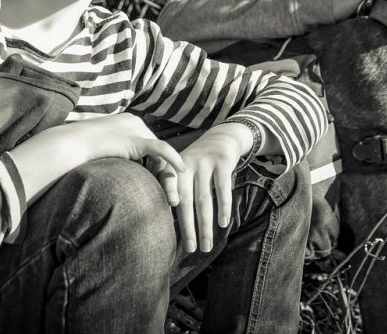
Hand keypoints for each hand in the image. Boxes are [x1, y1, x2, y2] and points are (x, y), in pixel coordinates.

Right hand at [9, 113, 185, 203]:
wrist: (68, 145)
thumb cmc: (78, 152)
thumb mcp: (101, 152)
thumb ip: (114, 158)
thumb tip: (117, 176)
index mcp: (127, 124)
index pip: (150, 148)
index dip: (157, 170)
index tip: (160, 189)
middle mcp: (134, 123)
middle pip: (158, 152)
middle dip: (165, 176)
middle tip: (171, 199)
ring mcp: (136, 129)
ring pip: (161, 156)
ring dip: (168, 178)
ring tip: (172, 198)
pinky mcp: (135, 138)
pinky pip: (161, 149)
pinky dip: (173, 160)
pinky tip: (182, 171)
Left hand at [167, 123, 250, 252]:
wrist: (222, 137)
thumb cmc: (197, 162)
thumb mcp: (182, 167)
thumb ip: (172, 186)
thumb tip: (162, 221)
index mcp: (174, 167)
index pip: (167, 184)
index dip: (167, 195)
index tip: (167, 212)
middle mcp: (188, 164)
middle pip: (186, 200)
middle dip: (188, 227)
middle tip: (190, 249)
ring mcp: (206, 163)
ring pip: (205, 199)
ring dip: (206, 225)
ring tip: (207, 246)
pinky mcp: (223, 162)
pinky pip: (223, 189)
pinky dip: (224, 207)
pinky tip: (223, 224)